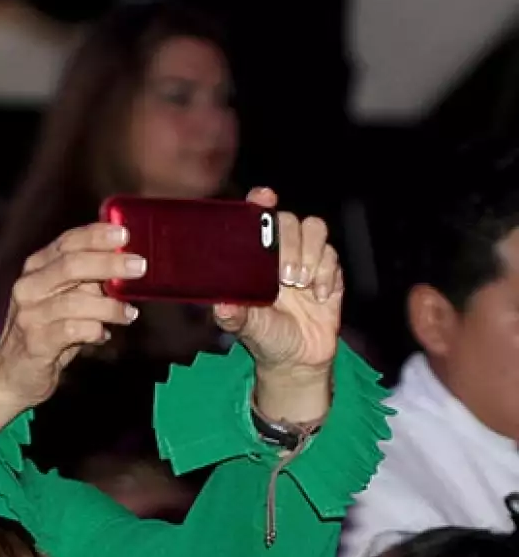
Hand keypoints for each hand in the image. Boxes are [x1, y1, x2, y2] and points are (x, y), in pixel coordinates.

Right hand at [0, 223, 143, 409]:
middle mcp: (28, 287)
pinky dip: (95, 330)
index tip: (124, 234)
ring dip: (109, 306)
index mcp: (36, 269)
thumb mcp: (63, 300)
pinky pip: (72, 330)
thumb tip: (125, 266)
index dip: (96, 235)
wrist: (12, 375)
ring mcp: (29, 315)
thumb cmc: (45, 332)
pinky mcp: (35, 342)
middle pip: (71, 265)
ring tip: (129, 313)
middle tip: (139, 266)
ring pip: (75, 301)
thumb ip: (87, 282)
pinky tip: (103, 335)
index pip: (67, 243)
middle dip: (109, 263)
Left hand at [213, 187, 342, 421]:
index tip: (265, 197)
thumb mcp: (245, 328)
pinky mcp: (331, 273)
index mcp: (255, 258)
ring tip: (302, 284)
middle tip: (286, 278)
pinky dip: (328, 274)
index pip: (258, 218)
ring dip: (311, 254)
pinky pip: (334, 255)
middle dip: (291, 244)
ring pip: (315, 228)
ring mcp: (307, 260)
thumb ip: (233, 316)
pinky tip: (319, 296)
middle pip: (290, 220)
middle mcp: (280, 252)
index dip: (261, 202)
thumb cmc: (265, 337)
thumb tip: (222, 305)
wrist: (297, 359)